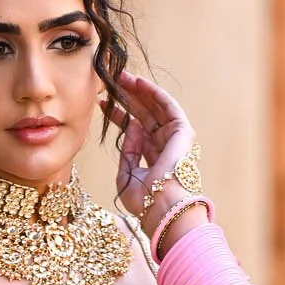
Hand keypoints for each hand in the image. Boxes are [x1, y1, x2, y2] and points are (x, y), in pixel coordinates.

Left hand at [104, 70, 198, 225]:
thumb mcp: (126, 176)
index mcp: (152, 160)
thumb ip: (127, 153)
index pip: (134, 132)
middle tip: (111, 82)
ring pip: (154, 108)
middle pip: (144, 116)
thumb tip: (130, 127)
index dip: (119, 116)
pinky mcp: (182, 131)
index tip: (103, 104)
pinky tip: (138, 83)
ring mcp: (174, 139)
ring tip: (120, 77)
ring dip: (138, 91)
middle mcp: (164, 147)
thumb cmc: (144, 200)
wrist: (161, 206)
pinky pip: (167, 106)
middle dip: (127, 99)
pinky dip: (153, 93)